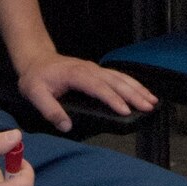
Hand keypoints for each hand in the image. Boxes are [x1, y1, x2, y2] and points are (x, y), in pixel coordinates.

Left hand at [17, 53, 157, 133]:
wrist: (36, 59)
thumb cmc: (36, 77)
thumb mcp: (34, 94)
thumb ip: (50, 110)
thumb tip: (66, 126)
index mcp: (75, 74)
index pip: (97, 87)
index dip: (112, 98)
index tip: (125, 110)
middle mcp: (89, 69)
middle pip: (115, 81)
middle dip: (133, 94)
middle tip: (147, 107)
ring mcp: (95, 69)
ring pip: (120, 77)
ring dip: (137, 88)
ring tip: (152, 101)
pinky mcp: (98, 71)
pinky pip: (119, 76)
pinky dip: (133, 84)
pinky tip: (143, 92)